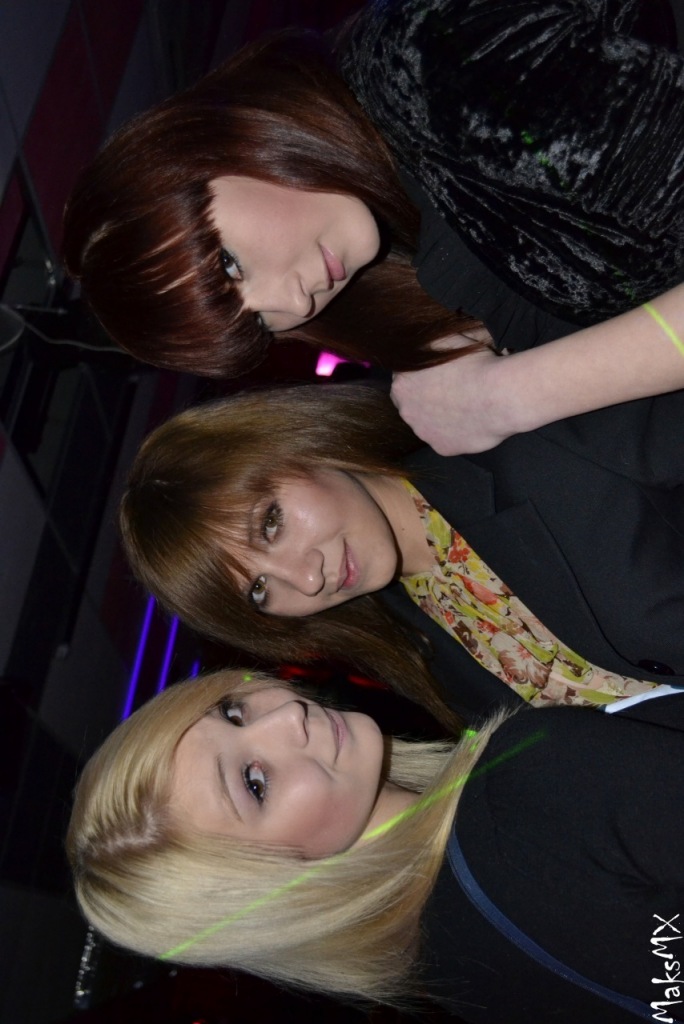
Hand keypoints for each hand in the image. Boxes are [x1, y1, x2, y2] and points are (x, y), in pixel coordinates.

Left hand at [391, 344, 514, 454]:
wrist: (498, 394)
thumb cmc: (473, 364)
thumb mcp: (443, 340)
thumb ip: (425, 346)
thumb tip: (423, 347)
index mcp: (402, 385)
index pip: (405, 382)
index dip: (423, 377)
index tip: (440, 375)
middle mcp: (407, 411)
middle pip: (414, 405)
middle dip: (429, 399)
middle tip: (453, 390)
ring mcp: (423, 433)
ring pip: (429, 424)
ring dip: (442, 416)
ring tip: (466, 405)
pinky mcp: (442, 448)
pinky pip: (447, 440)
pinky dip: (457, 432)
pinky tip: (471, 421)